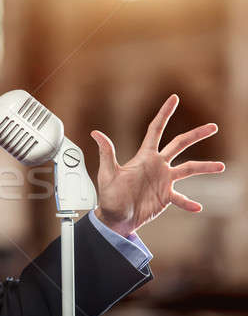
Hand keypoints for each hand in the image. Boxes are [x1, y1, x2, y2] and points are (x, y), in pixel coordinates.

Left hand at [91, 95, 224, 236]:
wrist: (115, 217)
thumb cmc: (109, 195)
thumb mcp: (107, 173)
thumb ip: (106, 153)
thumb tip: (95, 133)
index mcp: (144, 156)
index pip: (156, 129)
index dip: (164, 114)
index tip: (174, 98)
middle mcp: (157, 165)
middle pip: (180, 144)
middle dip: (196, 134)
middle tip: (213, 127)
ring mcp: (164, 181)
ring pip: (189, 169)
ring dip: (204, 167)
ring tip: (221, 167)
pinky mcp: (166, 197)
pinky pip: (181, 198)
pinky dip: (189, 202)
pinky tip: (197, 206)